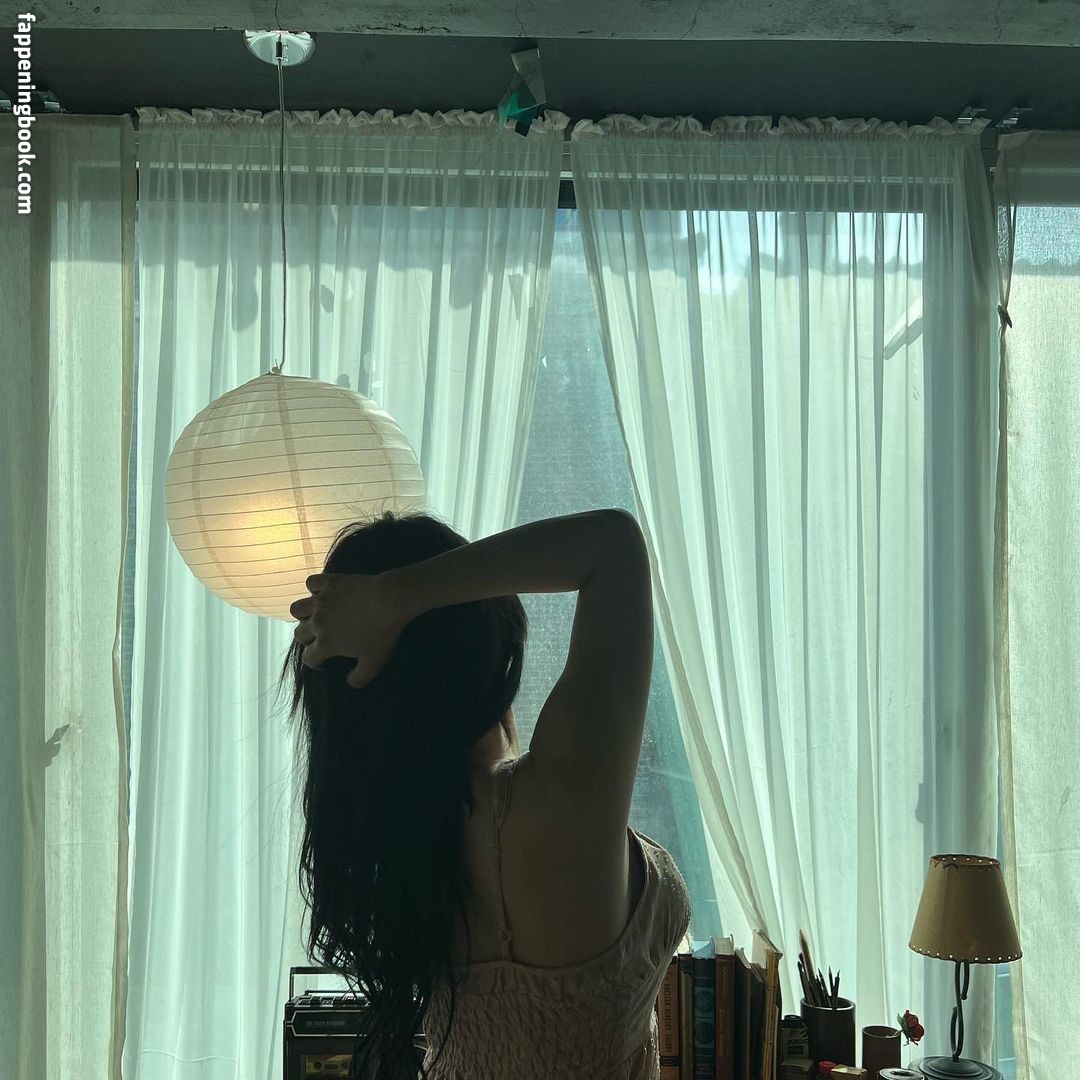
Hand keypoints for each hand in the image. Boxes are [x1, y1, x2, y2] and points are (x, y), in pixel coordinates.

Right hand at [289, 572, 407, 688]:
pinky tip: (325, 593)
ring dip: (303, 614)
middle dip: (308, 638)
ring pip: (297, 609)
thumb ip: (360, 678)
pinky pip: (311, 583)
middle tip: (323, 637)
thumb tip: (350, 684)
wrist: (390, 600)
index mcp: (326, 643)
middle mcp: (318, 622)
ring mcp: (322, 601)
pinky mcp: (329, 583)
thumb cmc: (383, 633)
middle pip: (299, 634)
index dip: (316, 662)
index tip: (325, 660)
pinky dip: (315, 588)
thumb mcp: (374, 663)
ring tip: (316, 616)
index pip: (308, 658)